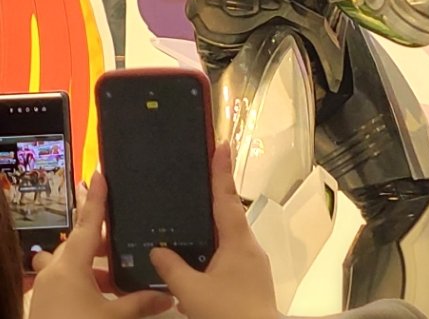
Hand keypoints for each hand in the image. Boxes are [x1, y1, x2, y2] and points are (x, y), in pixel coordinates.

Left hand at [28, 175, 173, 318]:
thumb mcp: (115, 317)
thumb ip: (141, 302)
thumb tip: (169, 295)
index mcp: (71, 265)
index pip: (90, 222)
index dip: (98, 197)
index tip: (100, 172)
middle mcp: (55, 271)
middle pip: (80, 241)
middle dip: (102, 234)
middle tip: (121, 221)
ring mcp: (48, 288)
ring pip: (73, 262)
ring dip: (96, 262)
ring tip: (121, 266)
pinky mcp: (47, 304)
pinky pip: (68, 280)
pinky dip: (87, 279)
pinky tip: (106, 290)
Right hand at [150, 144, 277, 318]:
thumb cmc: (228, 312)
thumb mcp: (192, 291)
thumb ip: (173, 269)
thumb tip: (158, 251)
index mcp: (238, 241)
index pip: (227, 198)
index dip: (222, 171)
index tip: (221, 144)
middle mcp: (248, 247)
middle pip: (227, 217)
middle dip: (210, 203)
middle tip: (194, 185)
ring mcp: (251, 264)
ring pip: (225, 242)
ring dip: (207, 237)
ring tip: (184, 229)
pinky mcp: (250, 281)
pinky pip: (226, 261)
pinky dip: (209, 260)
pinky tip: (192, 271)